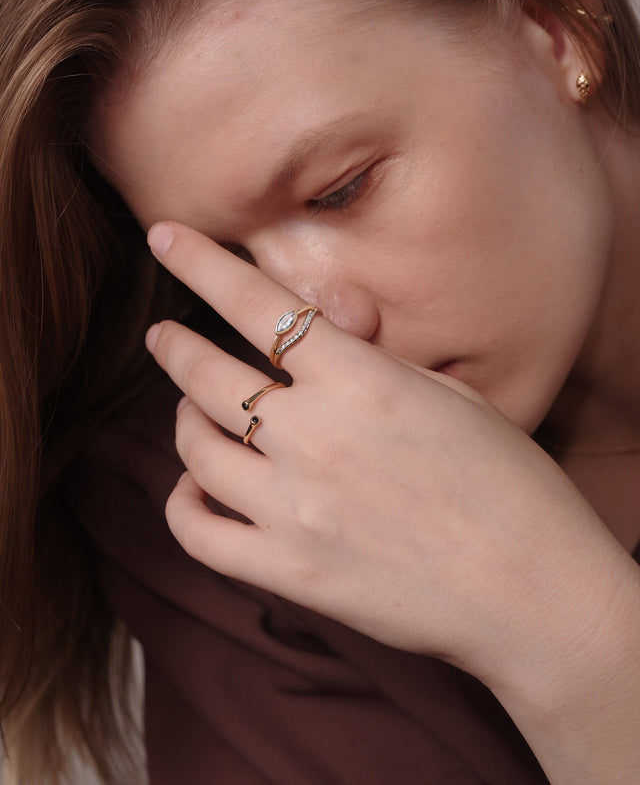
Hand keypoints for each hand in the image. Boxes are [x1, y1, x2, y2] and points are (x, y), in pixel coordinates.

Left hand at [144, 221, 635, 687]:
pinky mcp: (289, 571)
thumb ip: (375, 356)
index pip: (255, 303)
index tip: (164, 237)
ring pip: (196, 450)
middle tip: (163, 337)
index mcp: (360, 381)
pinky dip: (183, 505)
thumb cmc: (507, 484)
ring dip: (185, 422)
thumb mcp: (450, 397)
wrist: (532, 590)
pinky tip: (193, 489)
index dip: (198, 263)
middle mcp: (315, 438)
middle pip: (206, 375)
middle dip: (174, 346)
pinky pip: (199, 534)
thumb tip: (328, 314)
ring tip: (191, 413)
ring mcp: (294, 509)